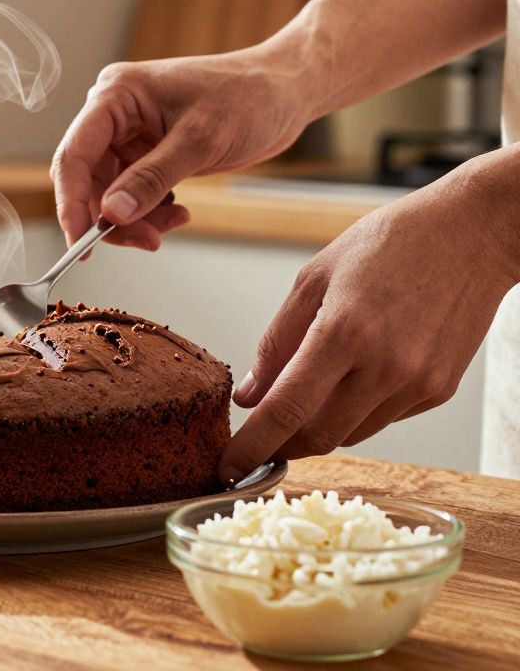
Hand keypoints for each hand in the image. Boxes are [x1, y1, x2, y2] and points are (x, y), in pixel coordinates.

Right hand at [51, 50, 314, 246]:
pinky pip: (133, 194)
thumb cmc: (250, 96)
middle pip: (89, 181)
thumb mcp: (200, 140)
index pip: (74, 156)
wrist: (287, 91)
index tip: (82, 243)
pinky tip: (180, 212)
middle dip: (112, 217)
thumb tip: (111, 214)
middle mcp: (114, 114)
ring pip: (110, 194)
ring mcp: (131, 135)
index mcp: (115, 96)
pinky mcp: (149, 153)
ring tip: (172, 224)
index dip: (72, 204)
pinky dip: (150, 212)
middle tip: (147, 241)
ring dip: (135, 219)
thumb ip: (151, 179)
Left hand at [219, 152, 519, 483]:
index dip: (252, 446)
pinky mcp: (438, 391)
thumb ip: (277, 341)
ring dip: (320, 428)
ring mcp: (417, 383)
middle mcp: (384, 366)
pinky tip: (357, 377)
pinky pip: (383, 420)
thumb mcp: (314, 278)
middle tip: (262, 435)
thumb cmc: (391, 245)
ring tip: (310, 394)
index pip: (286, 410)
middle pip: (318, 437)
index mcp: (343, 332)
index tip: (229, 466)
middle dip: (283, 445)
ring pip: (351, 435)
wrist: (473, 235)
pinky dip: (357, 411)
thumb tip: (249, 396)